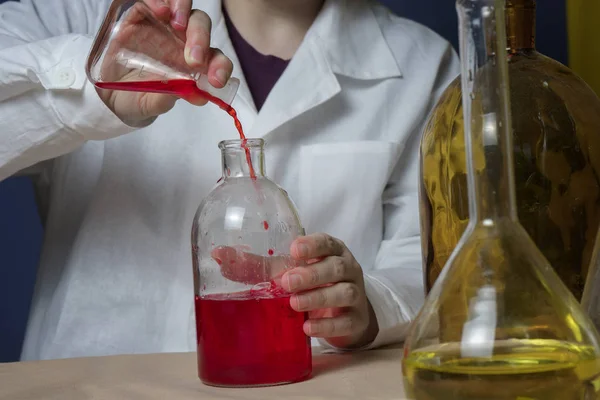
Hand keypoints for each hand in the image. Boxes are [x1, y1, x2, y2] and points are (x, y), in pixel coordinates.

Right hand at [96, 0, 233, 124]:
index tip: (216, 80)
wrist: (108, 94)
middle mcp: (182, 41)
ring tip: (178, 24)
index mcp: (193, 64)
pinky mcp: (140, 16)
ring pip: (183, 7)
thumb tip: (197, 97)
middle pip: (201, 27)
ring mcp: (162, 26)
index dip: (221, 66)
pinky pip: (152, 0)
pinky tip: (160, 11)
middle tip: (194, 58)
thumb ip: (169, 99)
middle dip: (201, 39)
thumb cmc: (136, 98)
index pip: (216, 58)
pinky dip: (158, 1)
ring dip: (184, 11)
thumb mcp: (151, 104)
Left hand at [282, 233, 378, 348]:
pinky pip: (345, 322)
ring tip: (295, 303)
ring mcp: (357, 295)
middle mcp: (350, 270)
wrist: (348, 316)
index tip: (294, 250)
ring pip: (344, 293)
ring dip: (318, 297)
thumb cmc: (320, 285)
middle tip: (288, 282)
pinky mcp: (357, 320)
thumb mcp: (299, 271)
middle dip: (312, 274)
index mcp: (335, 252)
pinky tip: (307, 327)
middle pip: (337, 267)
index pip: (327, 243)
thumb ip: (271, 266)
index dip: (312, 245)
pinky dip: (326, 326)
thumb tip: (237, 260)